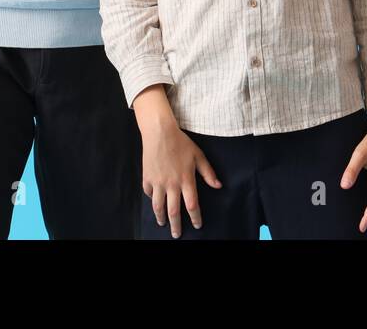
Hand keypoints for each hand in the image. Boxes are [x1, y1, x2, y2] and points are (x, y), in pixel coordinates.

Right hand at [140, 114, 221, 237]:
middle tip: (177, 235)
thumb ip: (208, 172)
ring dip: (161, 218)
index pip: (192, 205)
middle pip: (174, 211)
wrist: (160, 132)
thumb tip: (218, 186)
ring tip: (163, 224)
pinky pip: (149, 193)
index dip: (195, 218)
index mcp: (186, 180)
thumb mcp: (198, 155)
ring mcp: (158, 182)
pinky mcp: (147, 177)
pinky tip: (155, 202)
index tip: (197, 225)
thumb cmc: (181, 142)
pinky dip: (152, 199)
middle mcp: (172, 184)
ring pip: (158, 206)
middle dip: (176, 226)